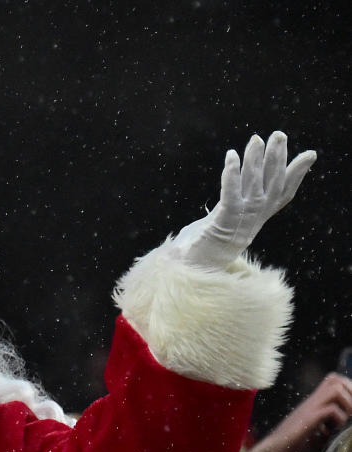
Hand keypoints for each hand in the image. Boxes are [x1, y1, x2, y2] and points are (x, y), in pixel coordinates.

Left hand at [172, 131, 316, 269]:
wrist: (184, 274)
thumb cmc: (197, 249)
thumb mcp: (219, 222)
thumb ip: (230, 205)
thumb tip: (233, 186)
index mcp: (254, 222)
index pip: (281, 196)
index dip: (296, 176)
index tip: (309, 155)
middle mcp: (251, 224)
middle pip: (270, 188)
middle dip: (276, 160)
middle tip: (279, 135)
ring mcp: (238, 226)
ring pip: (253, 189)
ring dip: (255, 162)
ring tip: (256, 139)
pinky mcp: (222, 228)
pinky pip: (230, 198)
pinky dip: (231, 177)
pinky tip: (231, 157)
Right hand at [249, 372, 351, 451]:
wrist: (276, 447)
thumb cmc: (297, 440)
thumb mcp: (318, 428)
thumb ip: (332, 422)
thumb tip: (348, 426)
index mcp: (315, 400)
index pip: (333, 380)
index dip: (348, 386)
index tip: (351, 403)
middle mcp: (313, 400)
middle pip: (336, 380)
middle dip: (351, 393)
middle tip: (350, 411)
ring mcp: (310, 407)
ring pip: (335, 389)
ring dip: (347, 404)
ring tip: (344, 419)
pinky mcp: (309, 418)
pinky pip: (331, 409)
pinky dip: (339, 419)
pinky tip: (332, 430)